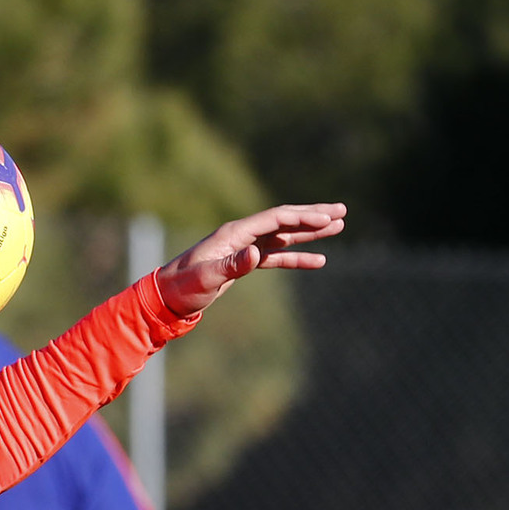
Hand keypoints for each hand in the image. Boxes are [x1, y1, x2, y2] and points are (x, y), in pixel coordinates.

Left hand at [155, 203, 346, 317]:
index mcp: (234, 234)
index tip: (328, 219)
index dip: (303, 217)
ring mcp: (243, 248)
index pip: (276, 218)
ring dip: (310, 233)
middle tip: (343, 212)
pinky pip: (276, 256)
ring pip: (283, 236)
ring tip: (339, 228)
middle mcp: (241, 236)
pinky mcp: (243, 262)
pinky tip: (318, 261)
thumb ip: (232, 265)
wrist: (166, 297)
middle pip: (284, 220)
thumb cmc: (183, 287)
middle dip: (313, 217)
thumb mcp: (207, 278)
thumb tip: (257, 254)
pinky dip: (296, 257)